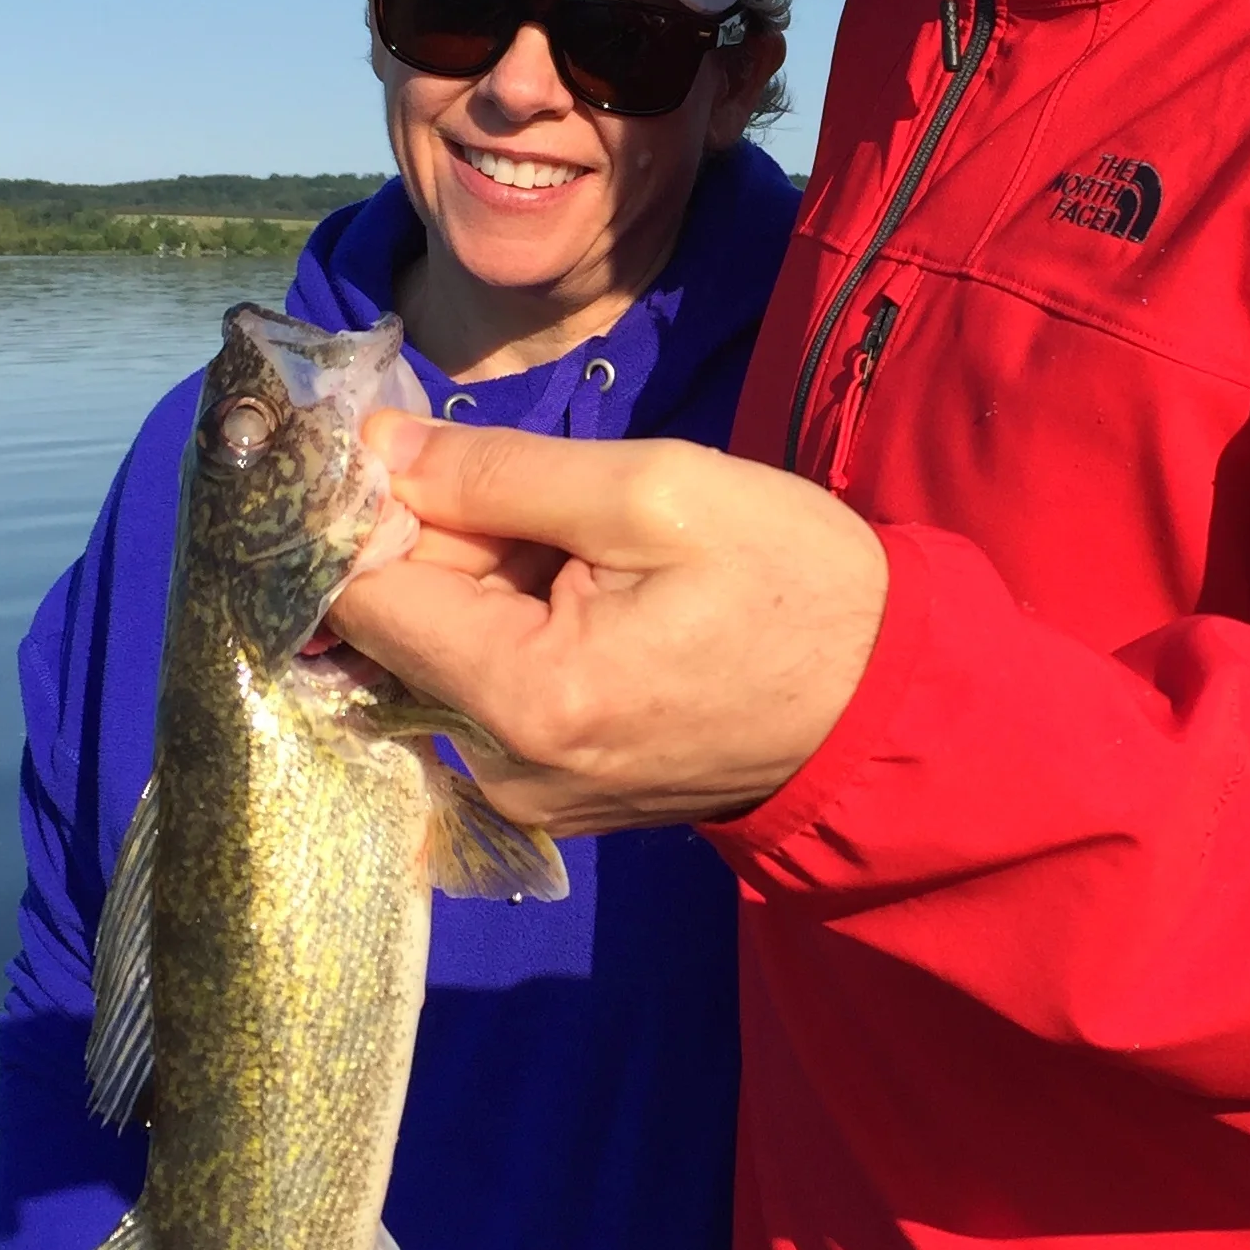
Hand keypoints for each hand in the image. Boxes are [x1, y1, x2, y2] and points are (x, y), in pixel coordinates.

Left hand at [324, 418, 890, 836]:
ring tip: (592, 564)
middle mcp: (503, 771)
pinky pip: (484, 695)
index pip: (365, 598)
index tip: (433, 459)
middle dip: (450, 548)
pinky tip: (594, 609)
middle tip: (561, 509)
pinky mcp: (548, 799)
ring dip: (487, 591)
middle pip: (400, 631)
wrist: (885, 701)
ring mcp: (525, 796)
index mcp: (528, 699)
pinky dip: (514, 636)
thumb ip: (497, 470)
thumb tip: (373, 451)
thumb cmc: (793, 585)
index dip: (379, 513)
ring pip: (440, 658)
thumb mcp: (654, 491)